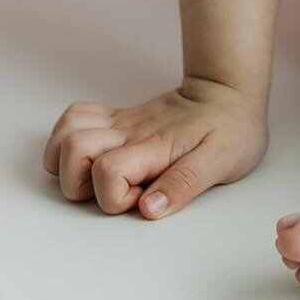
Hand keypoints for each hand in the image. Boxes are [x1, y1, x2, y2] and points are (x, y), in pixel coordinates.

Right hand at [42, 77, 268, 218]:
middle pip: (73, 149)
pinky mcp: (118, 118)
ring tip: (97, 176)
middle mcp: (131, 132)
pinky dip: (68, 141)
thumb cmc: (232, 127)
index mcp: (155, 146)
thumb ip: (184, 184)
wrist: (230, 90)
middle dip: (81, 183)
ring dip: (68, 162)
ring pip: (67, 132)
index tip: (143, 199)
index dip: (116, 197)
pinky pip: (75, 119)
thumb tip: (148, 209)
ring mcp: (121, 123)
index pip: (108, 171)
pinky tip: (93, 157)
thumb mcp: (223, 160)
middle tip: (117, 189)